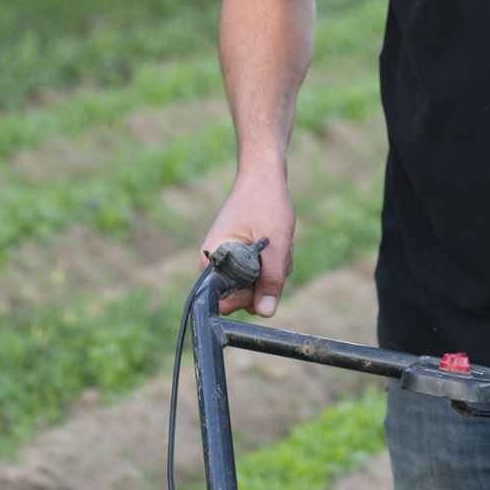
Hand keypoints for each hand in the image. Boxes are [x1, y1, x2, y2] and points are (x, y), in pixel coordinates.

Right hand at [197, 170, 294, 316]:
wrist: (264, 176)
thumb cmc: (266, 204)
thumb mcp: (275, 245)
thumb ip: (270, 280)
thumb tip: (265, 313)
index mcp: (212, 260)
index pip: (226, 301)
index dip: (249, 295)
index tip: (265, 273)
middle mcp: (214, 264)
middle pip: (243, 296)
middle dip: (267, 280)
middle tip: (276, 253)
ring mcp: (227, 260)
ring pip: (255, 285)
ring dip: (273, 271)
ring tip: (277, 243)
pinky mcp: (239, 256)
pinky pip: (258, 273)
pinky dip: (272, 264)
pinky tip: (277, 243)